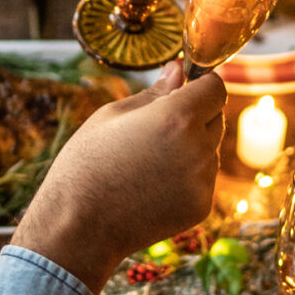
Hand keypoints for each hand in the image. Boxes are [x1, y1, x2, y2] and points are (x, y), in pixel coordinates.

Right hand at [12, 63, 225, 292]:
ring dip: (191, 147)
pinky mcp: (201, 207)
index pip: (215, 88)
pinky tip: (152, 185)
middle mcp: (198, 148)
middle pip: (216, 118)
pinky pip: (203, 179)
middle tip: (156, 129)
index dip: (201, 85)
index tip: (185, 89)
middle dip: (196, 115)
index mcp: (177, 117)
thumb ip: (156, 92)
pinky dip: (186, 178)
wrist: (78, 225)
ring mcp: (203, 181)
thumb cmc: (87, 163)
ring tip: (148, 161)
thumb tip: (179, 69)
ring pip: (210, 150)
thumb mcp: (113, 115)